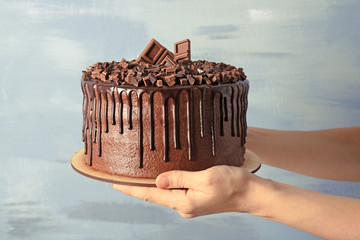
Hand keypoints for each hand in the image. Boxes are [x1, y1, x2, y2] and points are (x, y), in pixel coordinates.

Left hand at [113, 165, 262, 217]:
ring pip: (164, 193)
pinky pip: (174, 191)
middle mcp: (184, 206)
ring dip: (149, 186)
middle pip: (154, 195)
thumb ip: (179, 179)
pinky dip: (163, 184)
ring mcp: (190, 203)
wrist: (250, 193)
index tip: (114, 184)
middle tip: (120, 177)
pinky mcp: (195, 198)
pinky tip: (160, 178)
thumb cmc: (232, 184)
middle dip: (137, 187)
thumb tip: (157, 181)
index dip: (131, 190)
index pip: (151, 195)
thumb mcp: (204, 178)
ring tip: (135, 177)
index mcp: (183, 202)